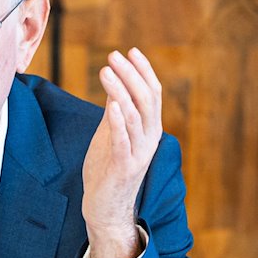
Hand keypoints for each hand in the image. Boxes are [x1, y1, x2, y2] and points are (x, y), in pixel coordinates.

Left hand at [82, 48, 162, 257]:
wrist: (105, 207)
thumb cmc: (107, 168)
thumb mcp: (111, 133)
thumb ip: (115, 109)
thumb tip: (114, 80)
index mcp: (149, 129)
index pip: (152, 93)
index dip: (143, 71)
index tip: (130, 50)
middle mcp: (149, 139)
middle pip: (146, 100)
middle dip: (131, 75)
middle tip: (114, 55)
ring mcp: (138, 154)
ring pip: (135, 116)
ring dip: (120, 91)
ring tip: (106, 71)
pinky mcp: (124, 167)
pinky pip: (123, 141)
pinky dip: (118, 121)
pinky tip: (110, 104)